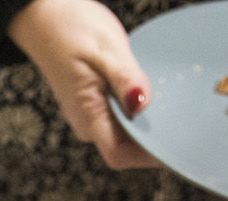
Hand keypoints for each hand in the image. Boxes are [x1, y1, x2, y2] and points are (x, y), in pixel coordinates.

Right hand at [8, 0, 159, 169]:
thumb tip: (142, 105)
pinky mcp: (95, 103)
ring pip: (126, 132)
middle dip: (154, 138)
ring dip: (149, 122)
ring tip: (172, 103)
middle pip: (126, 147)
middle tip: (184, 118)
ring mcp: (90, 114)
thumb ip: (125, 79)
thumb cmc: (69, 29)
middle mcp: (87, 122)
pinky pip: (122, 116)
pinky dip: (140, 109)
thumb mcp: (105, 50)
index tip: (175, 144)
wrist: (43, 17)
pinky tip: (152, 91)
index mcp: (87, 115)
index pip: (120, 154)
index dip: (148, 156)